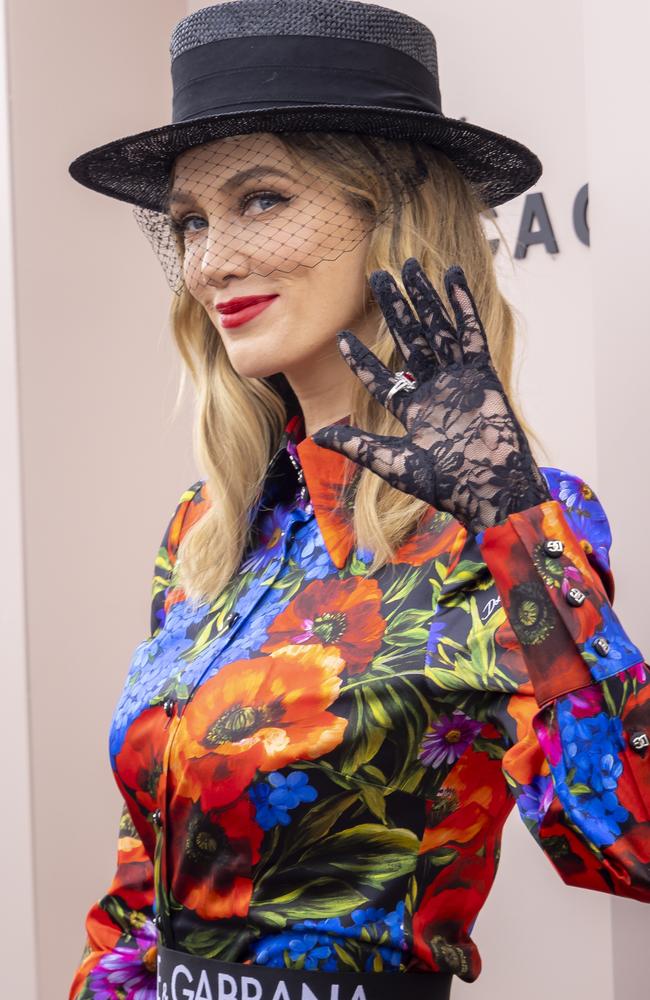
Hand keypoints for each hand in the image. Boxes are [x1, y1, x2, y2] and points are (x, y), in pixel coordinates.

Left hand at [311, 258, 549, 533]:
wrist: (492, 493)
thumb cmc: (447, 486)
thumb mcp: (393, 463)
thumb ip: (358, 446)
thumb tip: (317, 437)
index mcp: (414, 411)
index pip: (382, 378)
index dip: (362, 359)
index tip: (341, 337)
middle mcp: (435, 389)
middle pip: (410, 340)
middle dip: (394, 308)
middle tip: (377, 276)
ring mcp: (459, 379)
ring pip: (437, 328)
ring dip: (423, 297)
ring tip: (408, 265)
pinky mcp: (482, 373)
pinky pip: (470, 333)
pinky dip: (462, 304)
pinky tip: (452, 276)